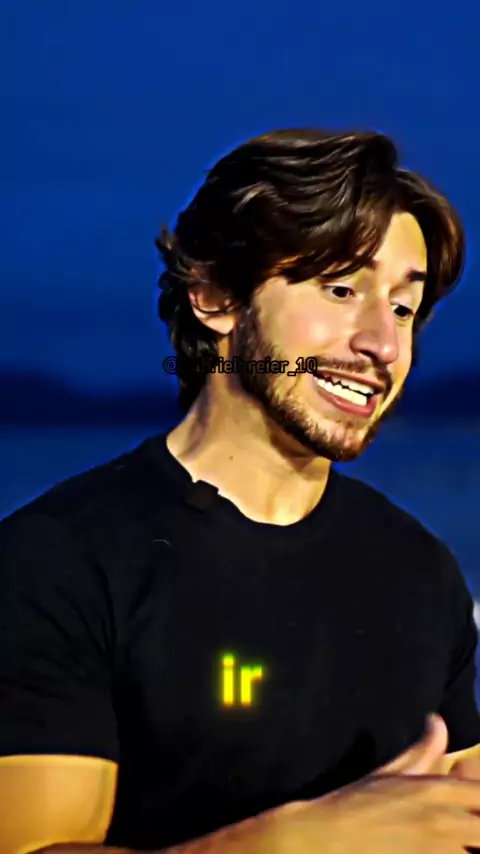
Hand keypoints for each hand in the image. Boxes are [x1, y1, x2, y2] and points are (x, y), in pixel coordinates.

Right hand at [257, 714, 479, 852]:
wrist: (325, 838)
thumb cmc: (356, 803)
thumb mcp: (391, 772)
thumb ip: (424, 748)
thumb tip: (437, 720)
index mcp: (435, 792)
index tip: (472, 796)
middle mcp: (442, 822)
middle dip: (478, 826)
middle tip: (467, 824)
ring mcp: (435, 851)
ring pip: (470, 847)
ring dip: (467, 841)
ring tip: (458, 835)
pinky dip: (452, 852)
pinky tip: (439, 848)